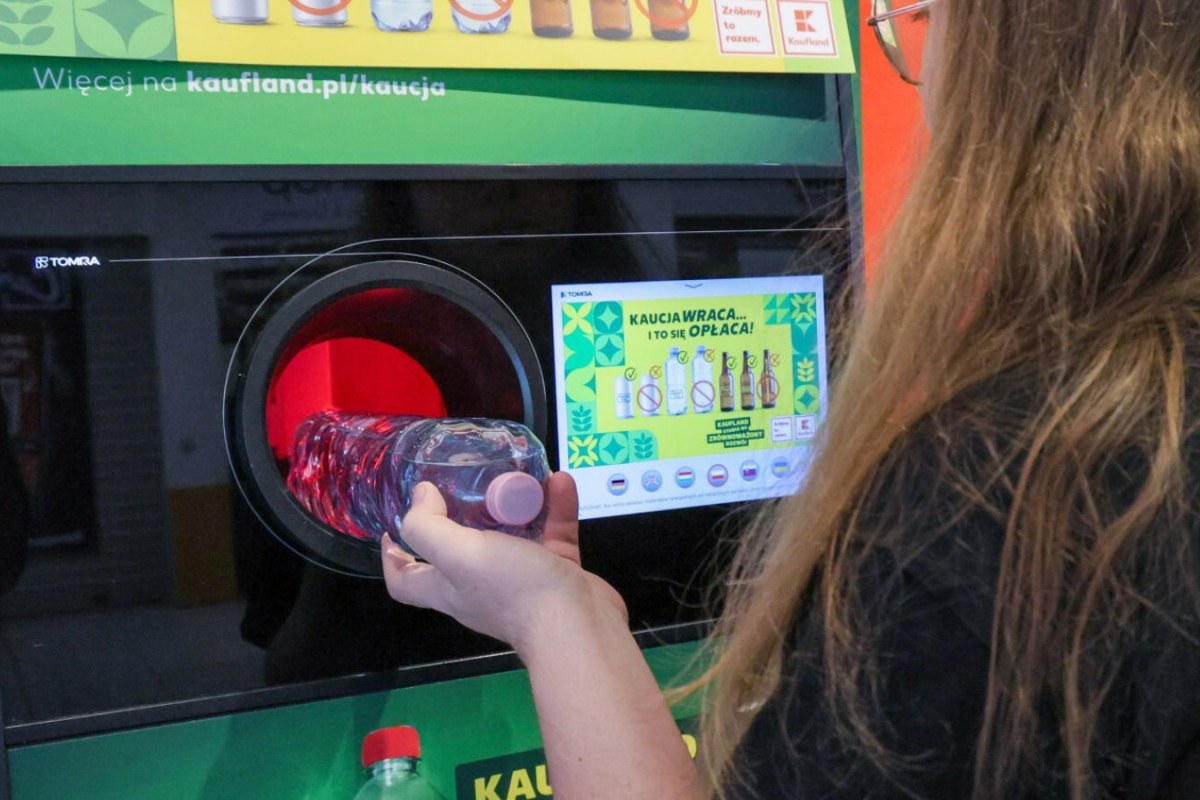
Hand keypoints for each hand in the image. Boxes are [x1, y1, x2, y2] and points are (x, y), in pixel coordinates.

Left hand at [381, 472, 625, 652]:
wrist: (578, 626)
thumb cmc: (512, 590)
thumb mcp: (459, 555)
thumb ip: (429, 526)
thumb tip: (419, 496)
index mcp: (449, 589)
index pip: (405, 582)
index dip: (393, 557)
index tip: (394, 526)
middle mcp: (479, 587)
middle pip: (458, 552)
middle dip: (460, 516)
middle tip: (465, 483)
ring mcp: (521, 582)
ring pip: (512, 536)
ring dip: (515, 504)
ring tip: (518, 474)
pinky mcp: (557, 574)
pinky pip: (553, 535)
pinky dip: (555, 509)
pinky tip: (559, 482)